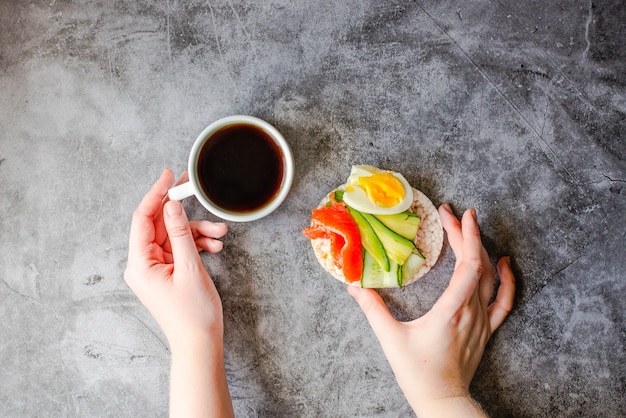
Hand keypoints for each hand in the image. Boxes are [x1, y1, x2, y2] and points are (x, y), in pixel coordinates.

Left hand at [124, 169, 227, 348]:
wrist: (200, 344)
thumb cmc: (193, 315)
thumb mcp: (189, 268)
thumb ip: (180, 234)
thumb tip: (171, 205)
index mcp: (139, 264)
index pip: (143, 218)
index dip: (156, 194)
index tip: (169, 175)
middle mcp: (143, 265)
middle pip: (160, 226)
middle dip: (185, 214)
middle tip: (197, 192)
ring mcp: (155, 269)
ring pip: (174, 236)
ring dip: (197, 232)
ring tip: (220, 234)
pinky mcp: (167, 273)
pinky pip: (180, 249)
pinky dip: (197, 244)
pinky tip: (215, 247)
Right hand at [347, 204, 514, 416]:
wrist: (442, 400)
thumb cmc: (418, 372)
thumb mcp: (391, 338)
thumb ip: (372, 309)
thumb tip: (353, 286)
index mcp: (452, 310)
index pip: (467, 264)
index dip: (464, 235)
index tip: (457, 214)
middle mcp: (472, 311)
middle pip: (477, 263)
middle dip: (466, 234)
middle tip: (451, 213)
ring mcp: (482, 320)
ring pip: (490, 276)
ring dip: (481, 249)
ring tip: (471, 228)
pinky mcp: (486, 329)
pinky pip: (504, 300)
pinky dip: (507, 279)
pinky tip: (505, 264)